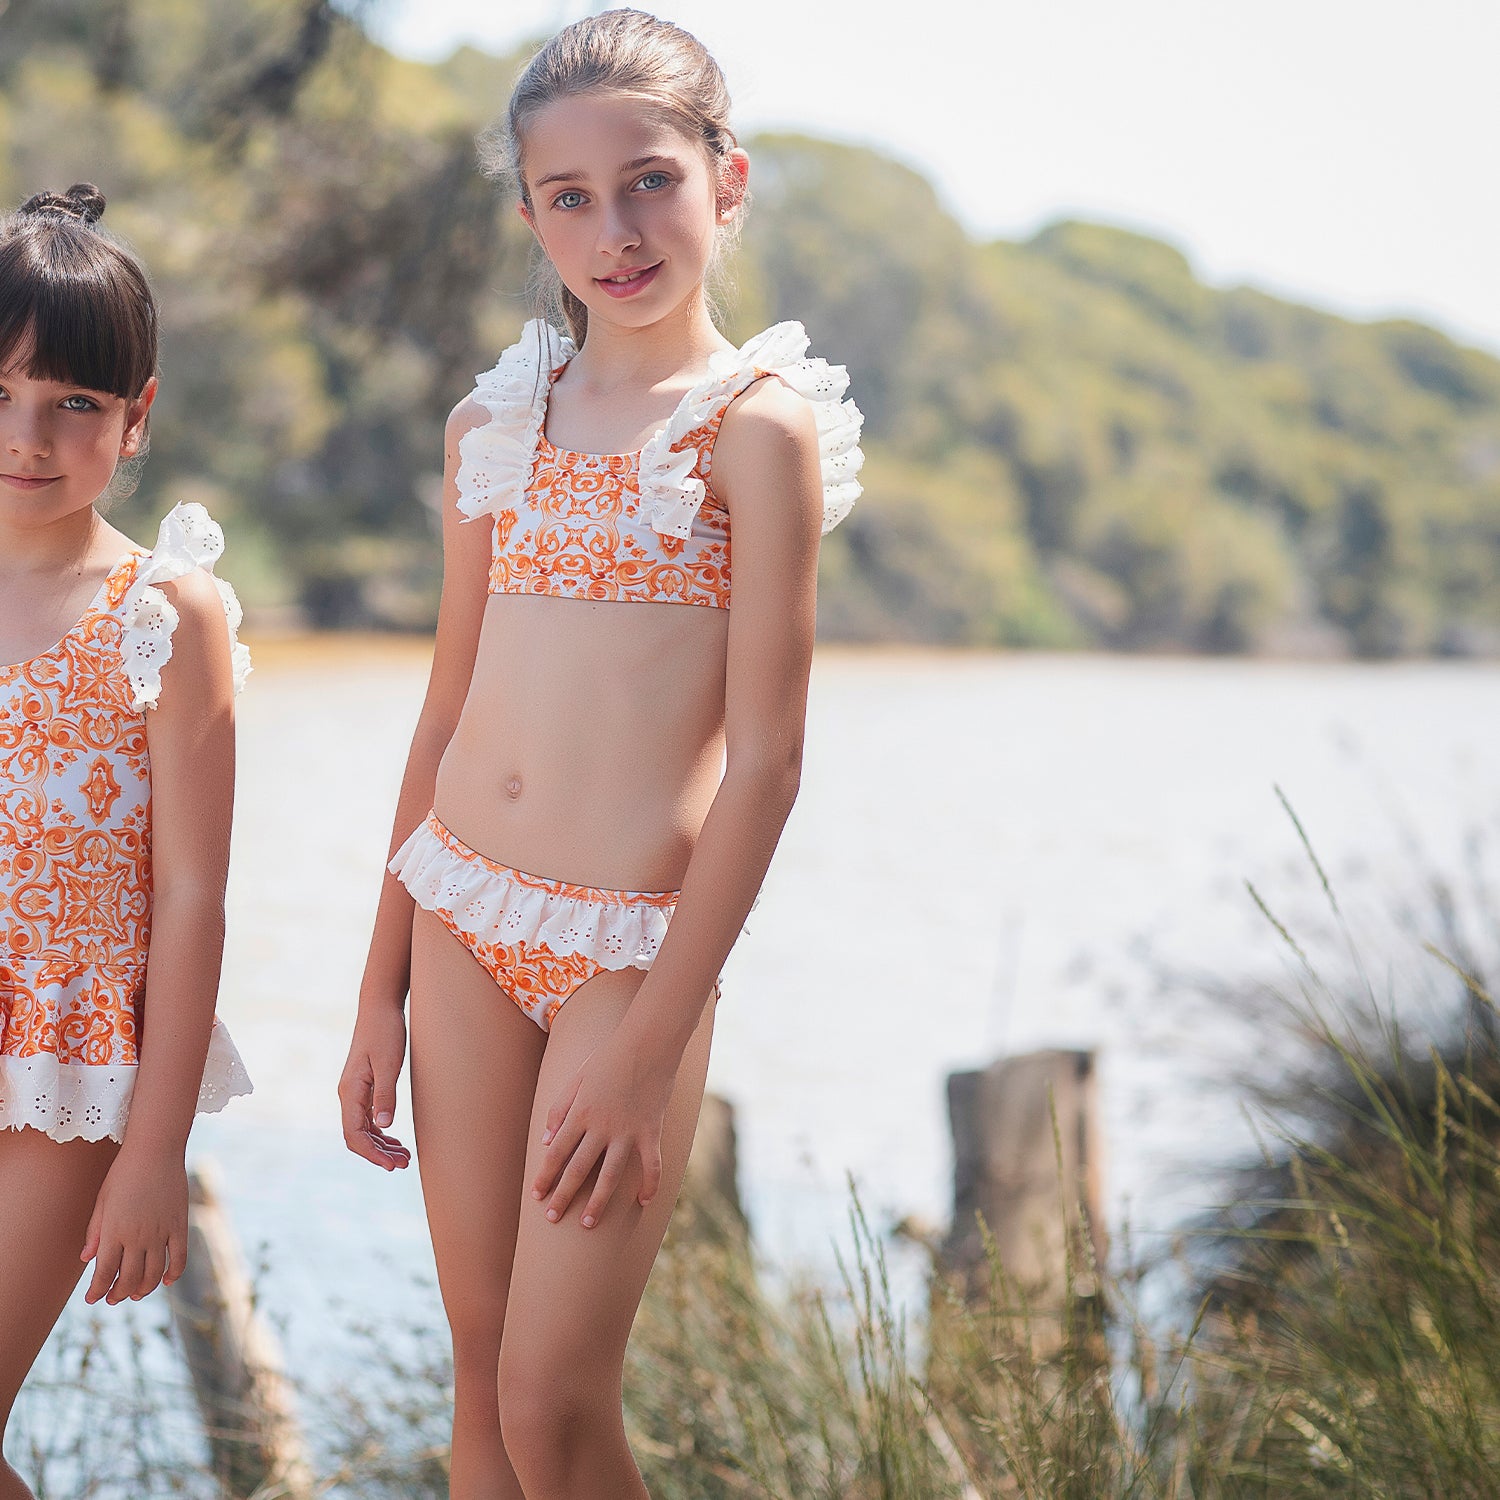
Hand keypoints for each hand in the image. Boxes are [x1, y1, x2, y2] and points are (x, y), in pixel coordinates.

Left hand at [82, 1148, 187, 1304]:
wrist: (155, 1150)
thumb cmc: (123, 1172)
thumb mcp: (102, 1201)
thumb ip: (95, 1231)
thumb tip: (87, 1258)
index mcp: (114, 1230)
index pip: (104, 1272)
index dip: (97, 1290)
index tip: (92, 1299)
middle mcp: (138, 1235)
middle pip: (129, 1278)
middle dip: (119, 1293)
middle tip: (113, 1298)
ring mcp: (161, 1231)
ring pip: (154, 1273)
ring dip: (144, 1288)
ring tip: (137, 1293)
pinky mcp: (179, 1224)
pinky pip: (179, 1256)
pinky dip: (174, 1273)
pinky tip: (167, 1280)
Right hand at [339, 1000, 411, 1169]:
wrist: (379, 1007)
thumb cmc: (384, 1031)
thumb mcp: (388, 1063)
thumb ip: (385, 1094)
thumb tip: (383, 1126)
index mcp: (350, 1091)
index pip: (354, 1134)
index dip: (372, 1154)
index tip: (391, 1165)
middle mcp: (348, 1094)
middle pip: (358, 1136)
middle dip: (379, 1153)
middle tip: (404, 1164)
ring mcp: (356, 1091)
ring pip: (364, 1129)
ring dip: (382, 1145)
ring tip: (404, 1156)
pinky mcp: (365, 1086)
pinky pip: (368, 1117)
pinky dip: (381, 1131)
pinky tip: (395, 1139)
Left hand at [531, 1027, 678, 1228]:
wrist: (647, 1043)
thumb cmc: (609, 1056)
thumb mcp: (576, 1078)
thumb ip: (559, 1108)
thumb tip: (546, 1140)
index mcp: (579, 1113)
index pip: (555, 1153)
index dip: (544, 1176)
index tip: (536, 1195)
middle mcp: (600, 1127)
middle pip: (577, 1169)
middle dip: (563, 1196)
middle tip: (553, 1218)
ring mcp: (627, 1132)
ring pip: (609, 1175)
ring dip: (598, 1202)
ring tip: (588, 1223)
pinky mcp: (650, 1131)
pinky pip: (651, 1165)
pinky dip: (649, 1185)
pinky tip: (642, 1202)